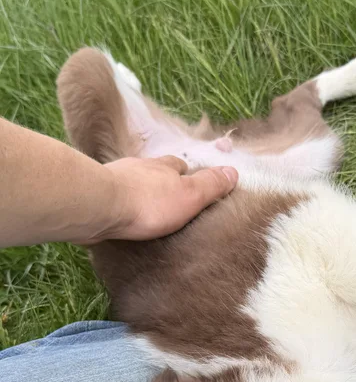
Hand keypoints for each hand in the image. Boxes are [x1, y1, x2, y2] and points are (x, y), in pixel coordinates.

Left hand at [95, 156, 237, 241]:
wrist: (99, 206)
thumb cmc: (149, 203)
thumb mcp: (190, 196)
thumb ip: (211, 186)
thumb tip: (233, 172)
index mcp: (164, 167)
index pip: (181, 166)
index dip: (187, 174)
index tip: (192, 185)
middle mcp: (140, 167)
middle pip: (155, 172)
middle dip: (162, 182)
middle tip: (168, 198)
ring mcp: (116, 179)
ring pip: (133, 182)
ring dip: (139, 192)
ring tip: (144, 209)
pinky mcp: (96, 194)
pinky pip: (113, 196)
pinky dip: (119, 203)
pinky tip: (120, 215)